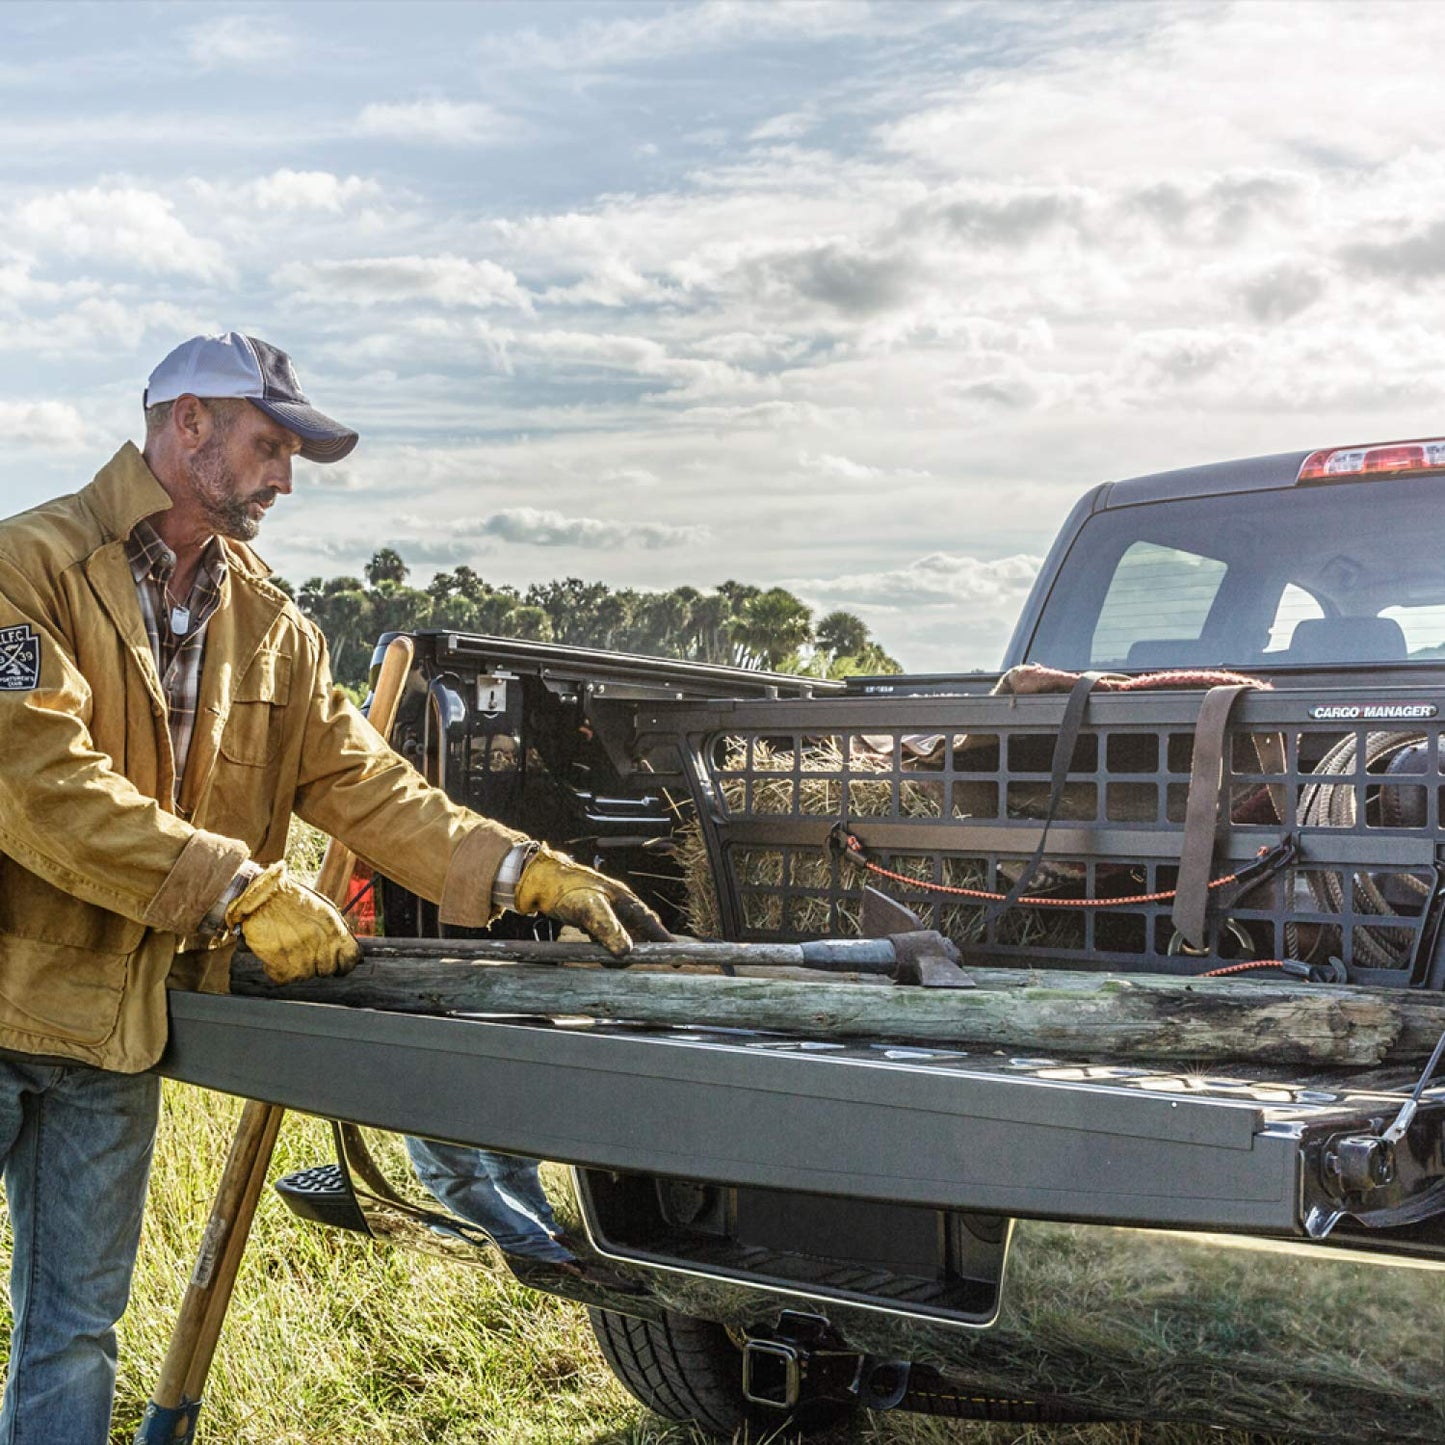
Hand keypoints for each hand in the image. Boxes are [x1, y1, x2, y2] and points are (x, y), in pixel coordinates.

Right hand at [224, 862, 361, 984]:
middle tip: (303, 952)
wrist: (262, 893)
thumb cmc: (292, 900)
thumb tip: (348, 955)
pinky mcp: (279, 961)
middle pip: (327, 969)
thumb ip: (335, 932)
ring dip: (296, 967)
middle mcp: (320, 942)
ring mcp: (300, 953)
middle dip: (318, 965)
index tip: (337, 966)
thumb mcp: (322, 910)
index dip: (343, 965)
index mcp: (334, 928)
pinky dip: (277, 971)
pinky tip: (275, 956)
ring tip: (287, 949)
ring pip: (305, 975)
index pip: (350, 959)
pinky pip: (283, 978)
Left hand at [512, 845, 670, 961]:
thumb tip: (627, 952)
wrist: (539, 878)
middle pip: (641, 930)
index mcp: (625, 899)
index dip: (665, 941)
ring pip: (624, 934)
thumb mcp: (589, 908)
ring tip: (617, 963)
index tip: (677, 957)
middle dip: (644, 948)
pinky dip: (608, 947)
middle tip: (644, 963)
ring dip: (623, 950)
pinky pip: (608, 935)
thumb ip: (608, 929)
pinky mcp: (592, 915)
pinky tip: (601, 953)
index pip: (652, 923)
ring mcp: (606, 909)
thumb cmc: (565, 887)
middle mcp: (619, 904)